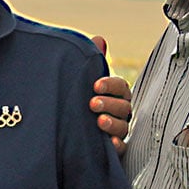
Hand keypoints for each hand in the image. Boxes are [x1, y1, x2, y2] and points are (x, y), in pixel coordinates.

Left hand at [89, 35, 131, 155]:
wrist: (64, 131)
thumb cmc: (78, 100)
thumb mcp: (82, 80)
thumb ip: (92, 61)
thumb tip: (99, 40)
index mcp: (114, 94)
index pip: (120, 86)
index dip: (110, 85)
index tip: (95, 85)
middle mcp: (119, 112)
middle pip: (123, 106)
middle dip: (109, 104)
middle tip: (92, 103)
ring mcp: (117, 130)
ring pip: (123, 127)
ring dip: (112, 123)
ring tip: (99, 121)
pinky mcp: (112, 149)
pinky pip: (121, 149)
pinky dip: (117, 145)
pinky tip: (110, 143)